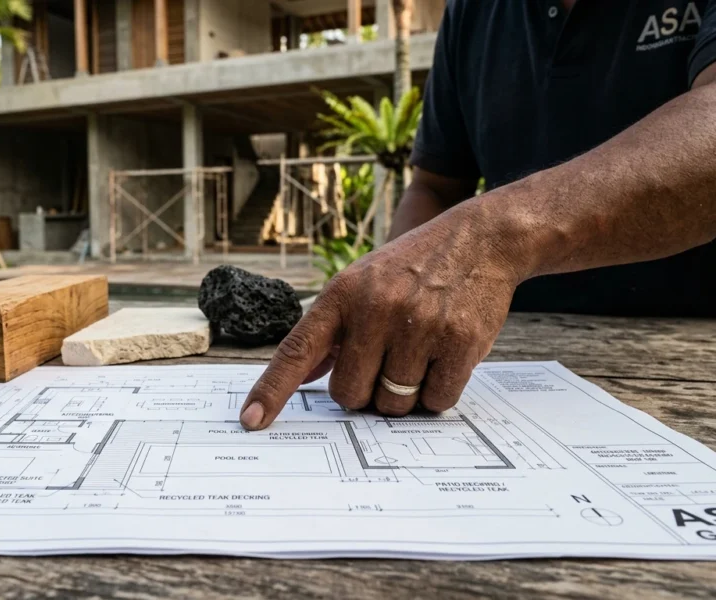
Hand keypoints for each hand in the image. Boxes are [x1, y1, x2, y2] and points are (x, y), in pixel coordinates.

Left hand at [240, 199, 526, 428]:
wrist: (478, 240)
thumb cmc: (411, 267)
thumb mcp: (360, 284)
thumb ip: (331, 333)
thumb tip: (300, 376)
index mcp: (342, 295)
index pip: (297, 350)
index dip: (272, 390)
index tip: (252, 420)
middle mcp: (375, 309)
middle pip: (350, 394)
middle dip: (365, 393)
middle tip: (385, 365)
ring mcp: (418, 325)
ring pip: (394, 404)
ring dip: (404, 395)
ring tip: (417, 356)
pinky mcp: (459, 341)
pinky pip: (436, 401)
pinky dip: (437, 394)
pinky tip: (442, 360)